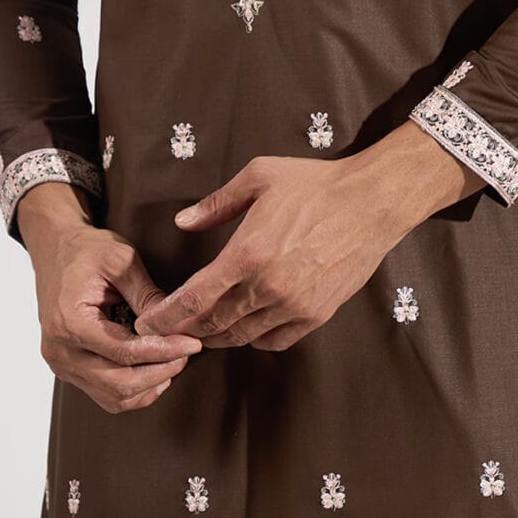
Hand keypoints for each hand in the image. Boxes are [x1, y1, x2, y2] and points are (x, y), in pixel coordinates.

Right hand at [17, 186, 201, 412]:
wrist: (55, 250)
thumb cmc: (87, 251)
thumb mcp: (121, 260)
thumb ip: (147, 294)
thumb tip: (176, 324)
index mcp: (70, 321)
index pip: (124, 352)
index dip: (163, 352)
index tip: (192, 344)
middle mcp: (60, 350)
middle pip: (118, 383)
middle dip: (159, 372)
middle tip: (187, 354)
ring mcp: (61, 364)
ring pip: (113, 397)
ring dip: (149, 385)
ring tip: (174, 361)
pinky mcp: (68, 369)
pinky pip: (104, 395)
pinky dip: (134, 391)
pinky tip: (154, 373)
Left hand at [131, 120, 482, 351]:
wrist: (372, 202)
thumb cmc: (314, 184)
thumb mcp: (258, 178)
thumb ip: (216, 204)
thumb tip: (182, 222)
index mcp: (246, 254)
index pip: (193, 298)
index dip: (164, 315)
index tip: (146, 323)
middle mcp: (267, 287)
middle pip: (213, 323)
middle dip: (186, 328)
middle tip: (168, 328)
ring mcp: (293, 304)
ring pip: (242, 336)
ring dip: (217, 336)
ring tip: (202, 330)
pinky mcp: (316, 313)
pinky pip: (275, 340)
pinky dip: (254, 339)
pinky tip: (245, 329)